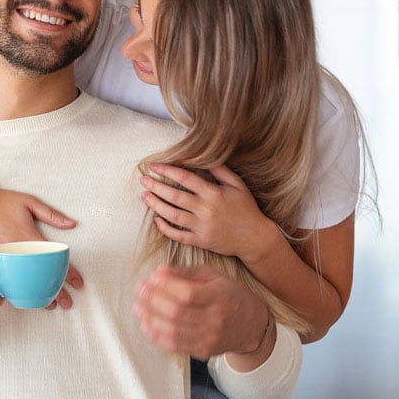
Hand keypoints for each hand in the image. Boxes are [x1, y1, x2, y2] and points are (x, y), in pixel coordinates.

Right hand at [0, 184, 82, 308]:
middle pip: (39, 277)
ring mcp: (1, 258)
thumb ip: (51, 214)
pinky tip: (20, 297)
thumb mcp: (29, 201)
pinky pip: (2, 281)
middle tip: (66, 302)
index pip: (54, 260)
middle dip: (55, 292)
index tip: (79, 284)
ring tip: (47, 305)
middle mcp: (16, 250)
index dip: (69, 274)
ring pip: (21, 283)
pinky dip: (12, 291)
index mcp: (28, 236)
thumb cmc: (0, 200)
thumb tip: (71, 224)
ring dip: (35, 296)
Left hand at [133, 263, 269, 360]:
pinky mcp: (203, 351)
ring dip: (151, 319)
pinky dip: (157, 336)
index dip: (165, 286)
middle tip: (139, 290)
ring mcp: (210, 337)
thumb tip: (160, 271)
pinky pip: (176, 346)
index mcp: (219, 295)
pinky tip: (146, 326)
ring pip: (174, 331)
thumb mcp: (214, 276)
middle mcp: (216, 319)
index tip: (150, 278)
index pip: (187, 293)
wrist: (252, 325)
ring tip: (138, 308)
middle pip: (177, 313)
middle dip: (153, 300)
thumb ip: (186, 273)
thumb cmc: (230, 294)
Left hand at [140, 163, 278, 265]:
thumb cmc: (246, 209)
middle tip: (143, 180)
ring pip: (172, 215)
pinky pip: (178, 235)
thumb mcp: (237, 185)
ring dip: (156, 205)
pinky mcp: (200, 241)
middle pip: (174, 196)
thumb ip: (221, 170)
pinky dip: (165, 228)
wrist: (255, 238)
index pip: (185, 178)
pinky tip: (156, 220)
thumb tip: (204, 157)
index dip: (167, 170)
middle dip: (156, 186)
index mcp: (213, 193)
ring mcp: (202, 227)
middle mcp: (205, 210)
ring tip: (144, 196)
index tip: (154, 166)